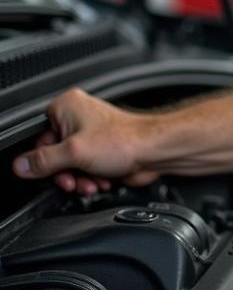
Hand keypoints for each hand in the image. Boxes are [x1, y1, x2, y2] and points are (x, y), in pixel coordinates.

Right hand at [12, 88, 159, 193]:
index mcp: (68, 107)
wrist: (154, 152)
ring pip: (70, 165)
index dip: (43, 157)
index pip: (38, 136)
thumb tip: (21, 165)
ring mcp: (91, 134)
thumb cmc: (124, 141)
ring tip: (91, 182)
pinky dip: (90, 178)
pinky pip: (85, 169)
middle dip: (65, 173)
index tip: (49, 170)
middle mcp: (79, 117)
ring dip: (79, 178)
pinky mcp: (102, 150)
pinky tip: (100, 181)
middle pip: (54, 154)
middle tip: (72, 180)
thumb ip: (44, 161)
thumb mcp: (74, 152)